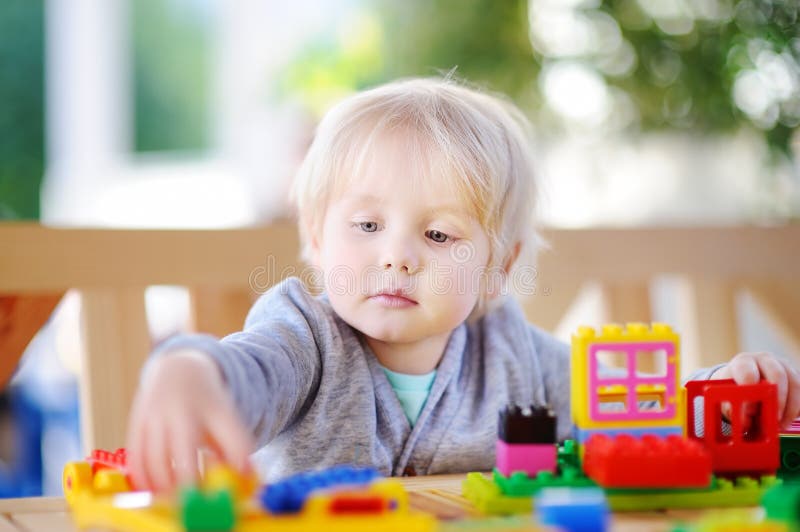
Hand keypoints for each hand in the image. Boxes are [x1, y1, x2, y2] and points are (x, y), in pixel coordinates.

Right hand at [126, 350, 253, 492]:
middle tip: (191, 502)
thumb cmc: (207, 401)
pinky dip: (144, 479)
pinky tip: (157, 489)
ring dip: (161, 486)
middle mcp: (171, 412)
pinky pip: (135, 458)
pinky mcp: (134, 425)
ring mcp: (149, 418)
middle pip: (169, 457)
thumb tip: (247, 476)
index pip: (199, 448)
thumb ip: (238, 446)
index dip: (198, 475)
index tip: (208, 496)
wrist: (179, 370)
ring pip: (149, 461)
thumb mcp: (227, 417)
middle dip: (179, 485)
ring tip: (176, 497)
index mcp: (198, 410)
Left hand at [712, 352, 799, 429]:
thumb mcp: (726, 396)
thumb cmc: (734, 389)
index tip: (750, 412)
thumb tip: (745, 422)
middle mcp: (764, 359)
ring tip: (781, 425)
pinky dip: (797, 408)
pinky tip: (787, 419)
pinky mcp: (795, 376)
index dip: (751, 394)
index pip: (749, 373)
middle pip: (777, 374)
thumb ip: (732, 408)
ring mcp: (783, 366)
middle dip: (778, 400)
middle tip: (774, 420)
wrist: (743, 381)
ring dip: (791, 407)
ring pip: (794, 383)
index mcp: (743, 362)